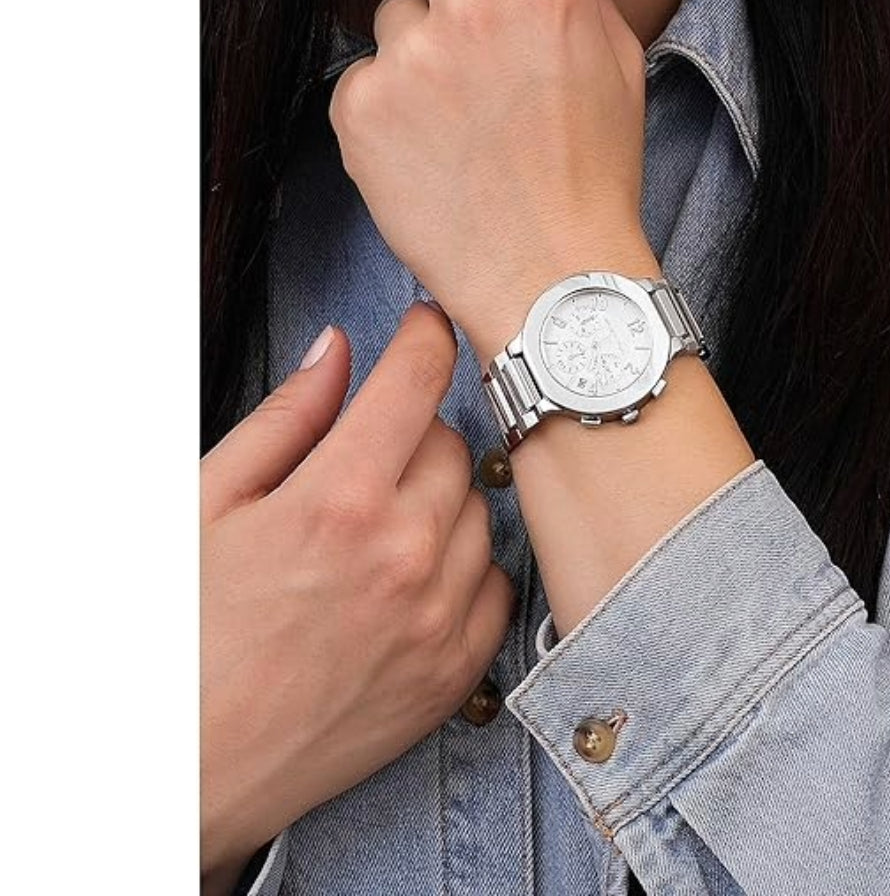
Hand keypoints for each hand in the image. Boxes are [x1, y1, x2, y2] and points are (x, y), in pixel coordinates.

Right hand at [200, 302, 514, 891]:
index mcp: (339, 499)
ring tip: (382, 523)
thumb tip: (337, 348)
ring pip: (481, 507)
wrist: (191, 767)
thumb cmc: (187, 631)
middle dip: (417, 431)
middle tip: (373, 452)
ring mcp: (439, 615)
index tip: (425, 325)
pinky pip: (498, 580)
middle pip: (453, 443)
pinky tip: (415, 572)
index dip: (425, 337)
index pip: (415, 382)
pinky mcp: (458, 669)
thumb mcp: (209, 503)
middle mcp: (405, 552)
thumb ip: (287, 416)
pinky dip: (467, 563)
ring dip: (443, 497)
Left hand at [328, 0, 659, 362]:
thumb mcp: (619, 61)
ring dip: (418, 43)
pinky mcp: (362, 107)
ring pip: (393, 6)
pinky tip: (428, 148)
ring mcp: (412, 57)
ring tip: (457, 116)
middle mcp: (475, 5)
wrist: (550, 276)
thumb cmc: (593, 176)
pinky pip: (365, 72)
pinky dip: (389, 103)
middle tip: (463, 15)